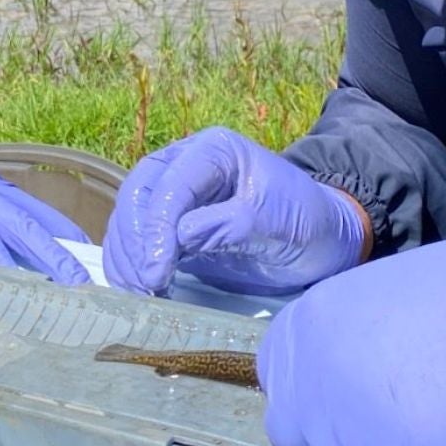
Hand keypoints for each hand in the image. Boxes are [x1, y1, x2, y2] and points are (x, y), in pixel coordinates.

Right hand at [103, 126, 367, 296]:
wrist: (320, 240)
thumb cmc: (305, 221)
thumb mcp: (276, 220)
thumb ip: (228, 224)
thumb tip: (177, 237)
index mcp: (212, 151)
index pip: (169, 185)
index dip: (157, 229)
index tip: (156, 272)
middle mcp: (182, 166)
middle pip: (137, 197)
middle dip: (135, 243)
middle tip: (144, 285)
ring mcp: (171, 197)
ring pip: (128, 220)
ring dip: (126, 258)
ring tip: (140, 293)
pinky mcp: (167, 229)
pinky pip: (134, 242)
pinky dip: (127, 266)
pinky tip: (136, 290)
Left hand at [257, 233, 445, 445]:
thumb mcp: (380, 295)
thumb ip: (342, 341)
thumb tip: (335, 377)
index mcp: (306, 332)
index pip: (280, 386)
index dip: (315, 398)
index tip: (345, 398)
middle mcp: (314, 384)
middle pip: (299, 441)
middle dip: (339, 441)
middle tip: (392, 426)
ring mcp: (353, 435)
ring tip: (442, 424)